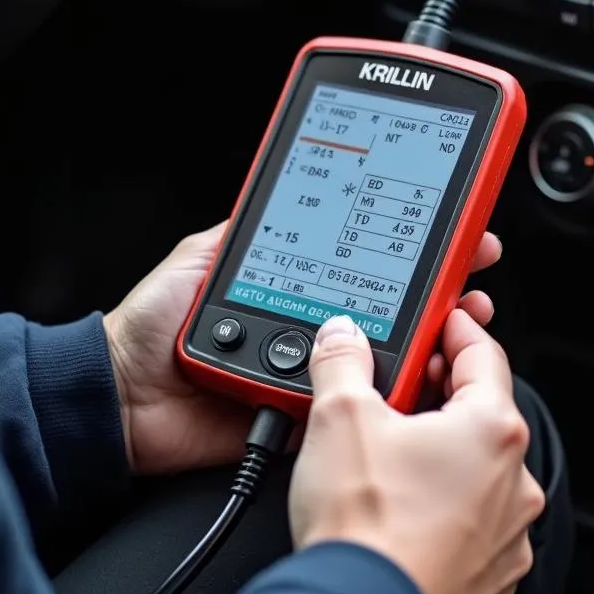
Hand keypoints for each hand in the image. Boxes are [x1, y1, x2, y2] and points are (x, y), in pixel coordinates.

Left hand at [103, 224, 501, 476]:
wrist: (120, 396)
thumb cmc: (149, 322)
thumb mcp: (203, 254)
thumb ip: (249, 225)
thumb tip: (292, 184)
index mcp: (289, 281)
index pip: (357, 256)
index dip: (403, 240)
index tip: (445, 222)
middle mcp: (307, 322)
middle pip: (384, 302)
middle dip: (437, 282)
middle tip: (473, 263)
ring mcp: (308, 367)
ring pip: (381, 352)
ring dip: (430, 334)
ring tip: (463, 312)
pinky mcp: (301, 409)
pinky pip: (350, 401)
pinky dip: (392, 387)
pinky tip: (426, 366)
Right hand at [289, 311, 543, 593]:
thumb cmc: (366, 527)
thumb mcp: (340, 416)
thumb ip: (343, 362)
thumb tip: (342, 337)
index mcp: (491, 430)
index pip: (483, 353)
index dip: (454, 328)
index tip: (438, 319)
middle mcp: (512, 483)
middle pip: (480, 413)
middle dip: (437, 393)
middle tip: (395, 386)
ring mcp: (505, 538)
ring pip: (474, 473)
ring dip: (439, 454)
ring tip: (386, 453)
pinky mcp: (488, 581)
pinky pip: (468, 525)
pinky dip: (440, 508)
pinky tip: (397, 509)